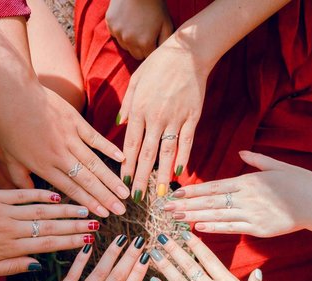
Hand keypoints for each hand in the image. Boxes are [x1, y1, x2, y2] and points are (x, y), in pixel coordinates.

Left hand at [0, 86, 129, 217]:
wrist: (11, 91)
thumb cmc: (7, 124)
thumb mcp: (9, 156)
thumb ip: (20, 179)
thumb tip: (31, 195)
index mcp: (43, 165)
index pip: (71, 189)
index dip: (89, 203)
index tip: (103, 216)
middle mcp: (60, 155)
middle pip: (87, 180)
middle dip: (106, 198)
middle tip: (121, 211)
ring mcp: (69, 137)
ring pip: (95, 163)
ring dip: (111, 180)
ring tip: (125, 193)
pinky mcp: (75, 121)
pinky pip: (95, 138)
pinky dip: (109, 149)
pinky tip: (122, 159)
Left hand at [0, 189, 98, 278]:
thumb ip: (10, 268)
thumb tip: (38, 266)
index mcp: (8, 248)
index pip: (47, 244)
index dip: (70, 242)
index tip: (89, 240)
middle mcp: (11, 228)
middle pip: (50, 226)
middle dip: (76, 225)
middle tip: (97, 223)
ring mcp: (4, 210)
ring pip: (41, 210)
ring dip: (65, 209)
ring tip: (85, 208)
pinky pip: (22, 194)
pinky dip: (40, 194)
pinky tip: (56, 195)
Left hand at [12, 235, 149, 280]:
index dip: (138, 274)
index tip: (146, 258)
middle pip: (115, 279)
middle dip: (129, 258)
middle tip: (139, 241)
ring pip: (97, 273)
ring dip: (111, 254)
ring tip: (122, 239)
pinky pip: (72, 275)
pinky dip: (81, 260)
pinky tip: (90, 246)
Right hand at [106, 0, 172, 59]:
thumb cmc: (155, 5)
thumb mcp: (167, 24)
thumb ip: (165, 43)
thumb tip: (163, 56)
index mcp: (145, 44)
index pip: (148, 57)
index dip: (151, 49)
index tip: (154, 40)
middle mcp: (130, 42)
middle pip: (136, 55)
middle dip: (141, 48)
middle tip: (145, 33)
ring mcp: (118, 33)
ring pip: (125, 46)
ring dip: (130, 40)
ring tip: (137, 25)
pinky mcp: (110, 25)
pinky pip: (116, 35)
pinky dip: (121, 30)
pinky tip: (127, 19)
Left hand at [118, 34, 208, 200]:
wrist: (186, 53)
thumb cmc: (157, 66)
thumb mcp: (135, 81)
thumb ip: (126, 106)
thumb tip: (118, 126)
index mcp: (139, 110)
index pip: (131, 144)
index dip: (127, 165)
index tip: (123, 182)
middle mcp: (156, 117)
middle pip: (147, 153)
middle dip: (141, 177)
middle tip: (137, 197)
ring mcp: (175, 118)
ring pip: (167, 151)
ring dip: (162, 175)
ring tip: (159, 194)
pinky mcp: (193, 116)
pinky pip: (186, 141)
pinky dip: (183, 157)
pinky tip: (179, 173)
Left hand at [165, 151, 311, 236]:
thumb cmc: (300, 183)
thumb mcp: (278, 166)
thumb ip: (257, 160)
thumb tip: (240, 153)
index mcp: (248, 181)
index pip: (213, 186)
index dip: (191, 191)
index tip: (174, 194)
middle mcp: (246, 197)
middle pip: (209, 201)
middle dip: (185, 205)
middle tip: (164, 209)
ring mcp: (251, 214)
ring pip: (216, 215)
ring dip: (193, 217)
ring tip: (174, 219)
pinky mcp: (258, 229)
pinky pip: (232, 228)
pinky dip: (214, 228)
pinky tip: (198, 229)